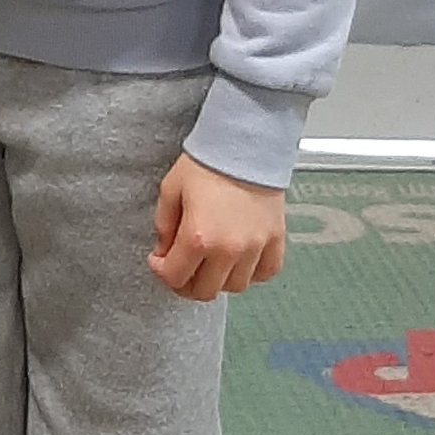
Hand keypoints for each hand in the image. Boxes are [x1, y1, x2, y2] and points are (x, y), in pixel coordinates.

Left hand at [149, 153, 286, 300]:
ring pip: (235, 287)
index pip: (174, 277)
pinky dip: (252, 273)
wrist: (246, 142)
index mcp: (198, 237)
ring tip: (210, 262)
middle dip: (186, 283)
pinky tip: (240, 260)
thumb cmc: (208, 162)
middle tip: (181, 267)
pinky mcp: (275, 239)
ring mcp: (255, 247)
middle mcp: (228, 250)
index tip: (159, 261)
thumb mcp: (171, 189)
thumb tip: (164, 250)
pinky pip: (265, 273)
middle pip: (204, 291)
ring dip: (218, 279)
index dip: (161, 271)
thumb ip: (163, 225)